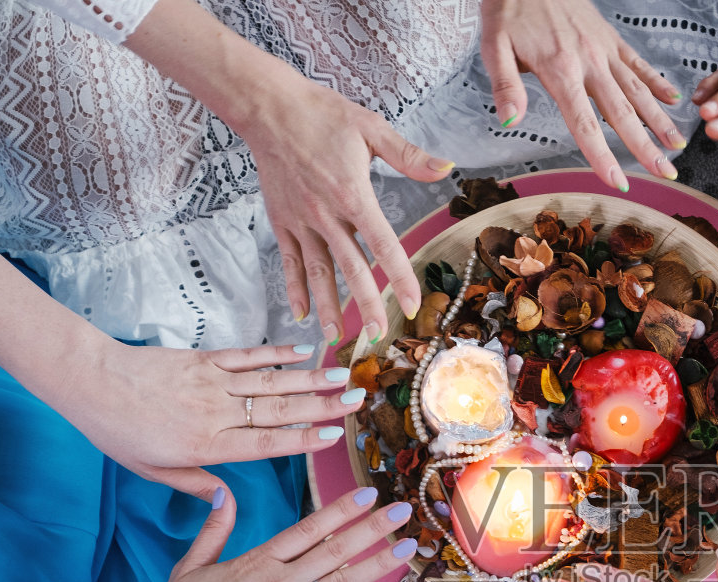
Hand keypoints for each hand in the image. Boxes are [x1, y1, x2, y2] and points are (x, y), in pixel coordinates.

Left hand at [59, 339, 363, 500]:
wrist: (89, 381)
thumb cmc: (117, 431)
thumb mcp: (151, 471)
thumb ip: (194, 484)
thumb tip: (228, 501)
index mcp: (205, 445)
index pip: (265, 443)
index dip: (302, 440)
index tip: (335, 436)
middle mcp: (215, 412)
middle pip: (279, 410)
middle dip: (322, 406)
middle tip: (357, 400)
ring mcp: (212, 382)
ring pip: (271, 381)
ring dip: (311, 378)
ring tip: (344, 377)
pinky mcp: (204, 358)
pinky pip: (248, 356)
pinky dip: (278, 353)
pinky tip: (305, 350)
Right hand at [144, 487, 414, 581]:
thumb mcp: (189, 568)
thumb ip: (213, 530)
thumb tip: (221, 491)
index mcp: (256, 562)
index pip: (308, 528)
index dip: (341, 510)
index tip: (368, 493)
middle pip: (334, 551)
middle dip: (372, 529)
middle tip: (402, 510)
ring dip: (379, 565)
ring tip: (408, 548)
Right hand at [237, 79, 455, 343]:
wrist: (269, 107)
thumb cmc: (322, 114)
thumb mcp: (371, 128)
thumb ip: (410, 156)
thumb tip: (447, 168)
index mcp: (353, 195)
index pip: (383, 246)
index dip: (400, 278)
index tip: (413, 305)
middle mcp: (326, 215)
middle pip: (350, 269)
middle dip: (365, 306)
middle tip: (376, 336)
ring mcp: (301, 221)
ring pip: (318, 272)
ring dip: (327, 307)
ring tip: (335, 338)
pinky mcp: (281, 221)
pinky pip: (290, 261)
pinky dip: (295, 289)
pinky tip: (301, 314)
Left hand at [481, 0, 689, 188]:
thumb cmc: (509, 8)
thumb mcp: (494, 45)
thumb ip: (505, 85)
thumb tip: (509, 121)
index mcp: (560, 70)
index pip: (585, 124)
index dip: (602, 156)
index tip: (619, 181)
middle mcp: (589, 62)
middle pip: (622, 113)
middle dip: (646, 147)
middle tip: (666, 173)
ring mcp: (603, 49)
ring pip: (637, 91)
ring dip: (660, 121)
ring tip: (677, 146)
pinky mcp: (609, 37)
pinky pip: (637, 63)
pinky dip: (657, 82)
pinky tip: (673, 101)